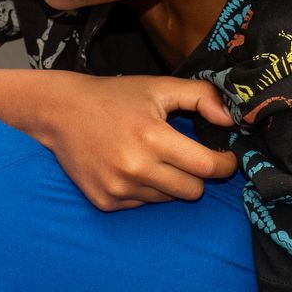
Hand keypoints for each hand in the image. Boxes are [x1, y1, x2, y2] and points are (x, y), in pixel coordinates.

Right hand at [35, 73, 238, 209]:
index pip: (206, 167)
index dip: (224, 164)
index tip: (226, 157)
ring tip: (152, 157)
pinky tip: (130, 167)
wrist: (61, 112)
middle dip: (197, 174)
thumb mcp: (159, 86)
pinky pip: (143, 204)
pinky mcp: (106, 202)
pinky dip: (145, 189)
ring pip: (168, 199)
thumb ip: (201, 96)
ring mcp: (118, 189)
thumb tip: (231, 119)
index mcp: (152, 137)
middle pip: (192, 191)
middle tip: (187, 156)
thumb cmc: (114, 97)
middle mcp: (135, 168)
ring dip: (170, 182)